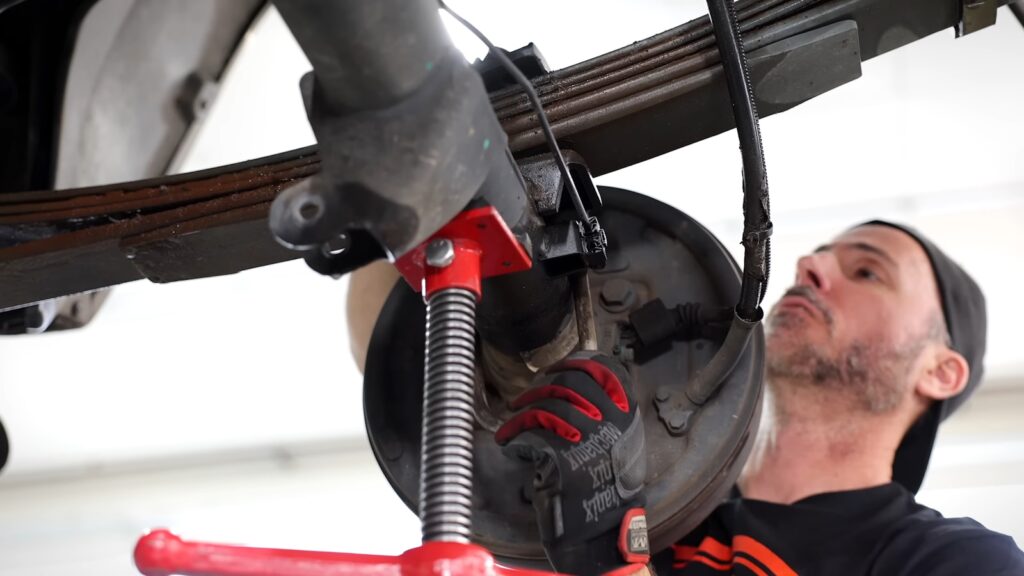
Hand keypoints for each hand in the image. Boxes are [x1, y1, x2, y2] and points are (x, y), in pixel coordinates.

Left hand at [496, 353, 648, 574]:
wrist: (601, 530)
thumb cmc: (604, 490)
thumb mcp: (618, 446)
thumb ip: (604, 418)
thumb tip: (572, 394)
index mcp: (626, 416)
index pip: (606, 370)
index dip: (578, 362)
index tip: (557, 368)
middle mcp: (611, 421)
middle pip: (571, 381)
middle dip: (543, 384)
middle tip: (526, 395)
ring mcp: (589, 435)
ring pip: (548, 404)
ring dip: (523, 408)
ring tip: (514, 417)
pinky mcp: (564, 453)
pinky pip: (531, 431)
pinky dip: (514, 433)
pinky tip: (508, 441)